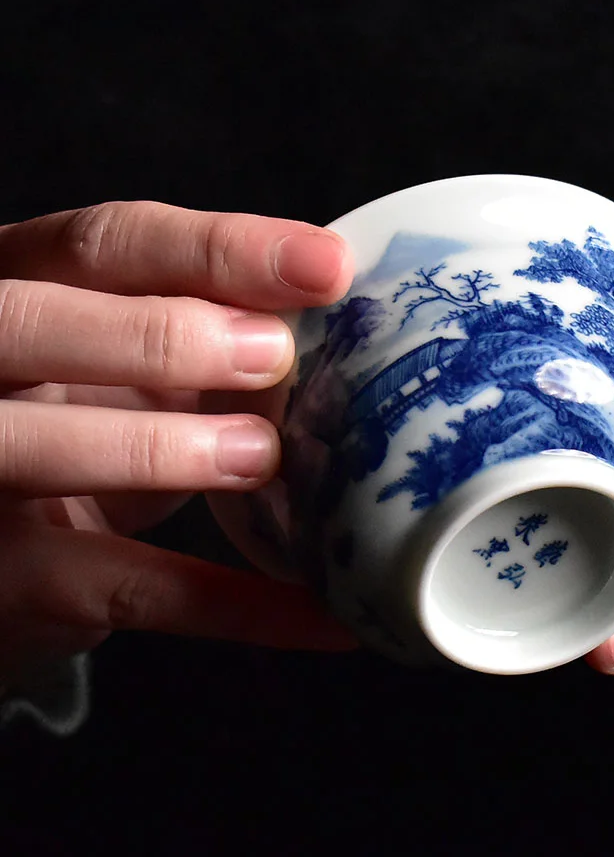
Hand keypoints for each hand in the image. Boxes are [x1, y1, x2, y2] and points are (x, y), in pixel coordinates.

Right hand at [0, 201, 357, 685]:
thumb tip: (337, 315)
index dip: (218, 248)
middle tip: (271, 353)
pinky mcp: (8, 580)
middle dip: (158, 334)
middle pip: (34, 322)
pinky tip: (322, 614)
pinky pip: (122, 587)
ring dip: (157, 449)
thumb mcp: (129, 360)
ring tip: (262, 455)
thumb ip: (203, 326)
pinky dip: (232, 606)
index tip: (328, 265)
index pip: (105, 242)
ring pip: (37, 449)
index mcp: (20, 287)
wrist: (11, 549)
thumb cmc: (89, 421)